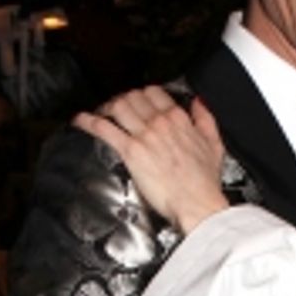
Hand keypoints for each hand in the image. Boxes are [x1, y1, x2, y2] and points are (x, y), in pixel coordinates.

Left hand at [74, 88, 226, 234]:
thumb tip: (199, 103)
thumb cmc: (204, 182)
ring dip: (107, 107)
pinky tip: (81, 120)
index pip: (154, 93)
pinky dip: (89, 121)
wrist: (197, 203)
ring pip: (118, 106)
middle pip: (133, 97)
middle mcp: (160, 123)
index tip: (139, 100)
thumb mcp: (214, 144)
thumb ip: (206, 118)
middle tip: (117, 107)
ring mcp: (144, 135)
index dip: (143, 94)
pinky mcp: (131, 152)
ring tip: (101, 112)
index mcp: (178, 119)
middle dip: (123, 99)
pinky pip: (104, 128)